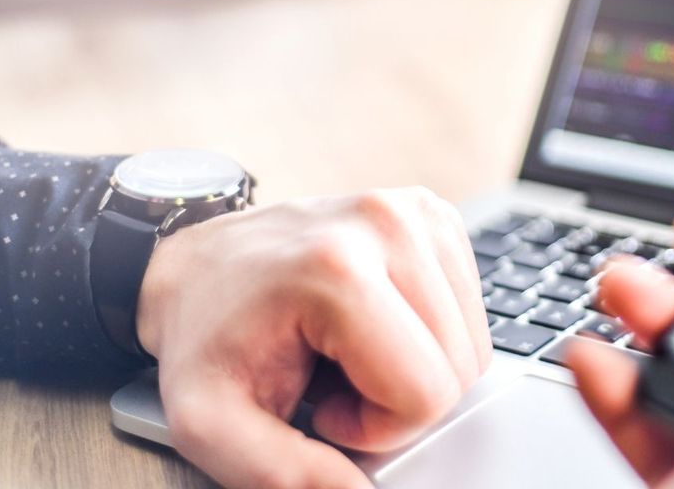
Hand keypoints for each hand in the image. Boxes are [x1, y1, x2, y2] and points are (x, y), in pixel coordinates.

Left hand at [136, 189, 491, 488]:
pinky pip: (470, 306)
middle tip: (334, 380)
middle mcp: (386, 225)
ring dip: (418, 365)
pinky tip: (375, 322)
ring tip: (350, 350)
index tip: (321, 406)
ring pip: (473, 340)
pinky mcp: (432, 213)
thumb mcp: (210, 425)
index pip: (428, 391)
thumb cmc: (207, 336)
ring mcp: (415, 212)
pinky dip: (430, 332)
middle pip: (460, 366)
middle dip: (400, 397)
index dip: (378, 426)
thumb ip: (286, 477)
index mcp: (336, 271)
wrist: (200, 265)